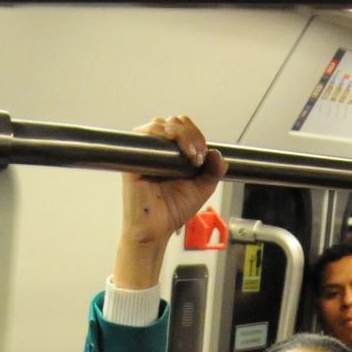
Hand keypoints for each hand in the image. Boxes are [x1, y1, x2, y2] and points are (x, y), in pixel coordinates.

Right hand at [113, 114, 226, 290]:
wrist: (156, 230)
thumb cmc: (172, 211)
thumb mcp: (201, 189)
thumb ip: (213, 172)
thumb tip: (219, 154)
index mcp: (170, 154)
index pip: (183, 128)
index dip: (196, 135)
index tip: (204, 155)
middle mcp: (156, 150)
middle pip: (173, 122)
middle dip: (191, 134)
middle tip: (199, 156)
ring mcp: (144, 153)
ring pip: (160, 124)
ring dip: (181, 134)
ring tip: (191, 157)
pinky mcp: (133, 159)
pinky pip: (144, 134)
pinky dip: (162, 134)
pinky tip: (177, 152)